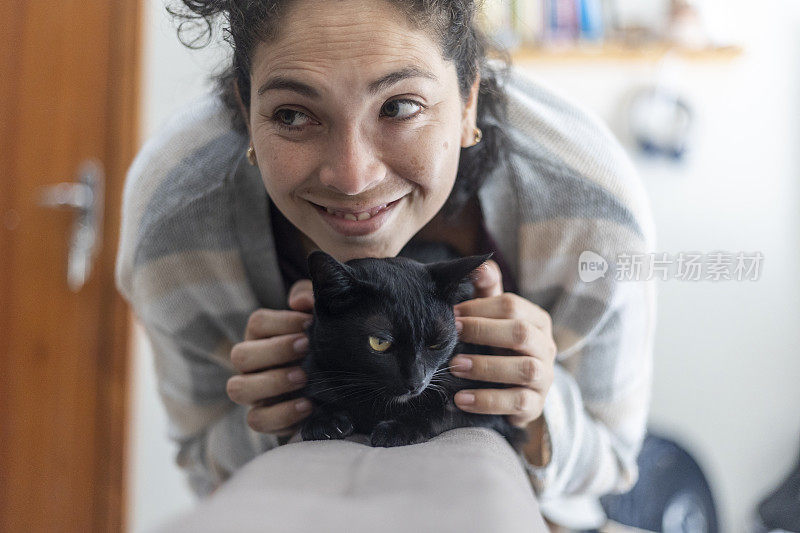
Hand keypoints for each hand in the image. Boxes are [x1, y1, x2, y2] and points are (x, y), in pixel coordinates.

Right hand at [226, 280, 315, 436]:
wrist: (338, 385)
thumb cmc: (323, 343)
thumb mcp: (320, 317)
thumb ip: (309, 299)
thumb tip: (299, 301)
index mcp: (262, 336)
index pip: (257, 324)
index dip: (282, 322)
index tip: (310, 324)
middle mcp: (251, 364)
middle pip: (241, 355)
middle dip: (275, 351)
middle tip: (307, 347)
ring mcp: (253, 393)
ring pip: (238, 389)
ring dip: (272, 382)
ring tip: (304, 377)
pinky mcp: (264, 418)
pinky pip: (257, 420)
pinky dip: (282, 414)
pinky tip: (308, 405)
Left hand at [449, 260, 556, 428]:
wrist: (513, 391)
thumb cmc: (498, 346)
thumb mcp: (493, 318)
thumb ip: (487, 291)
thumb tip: (478, 264)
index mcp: (536, 321)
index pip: (511, 306)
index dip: (479, 307)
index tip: (451, 314)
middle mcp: (546, 347)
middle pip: (520, 333)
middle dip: (482, 331)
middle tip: (451, 334)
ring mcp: (544, 378)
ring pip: (524, 369)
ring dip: (485, 367)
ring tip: (454, 366)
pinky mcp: (535, 405)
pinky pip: (516, 402)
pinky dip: (486, 400)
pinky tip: (460, 399)